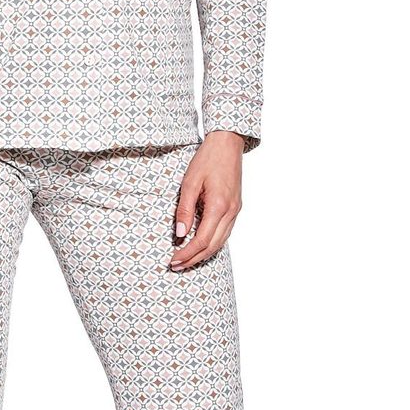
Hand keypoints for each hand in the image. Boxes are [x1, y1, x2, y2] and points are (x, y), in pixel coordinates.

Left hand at [169, 130, 245, 269]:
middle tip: (176, 266)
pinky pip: (225, 233)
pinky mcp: (235, 208)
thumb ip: (185, 210)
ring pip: (221, 242)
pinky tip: (201, 246)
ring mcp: (235, 211)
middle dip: (194, 259)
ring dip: (203, 254)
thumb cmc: (208, 159)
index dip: (187, 254)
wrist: (227, 144)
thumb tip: (180, 234)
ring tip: (186, 260)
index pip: (202, 240)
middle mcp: (231, 212)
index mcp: (219, 206)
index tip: (173, 260)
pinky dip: (212, 244)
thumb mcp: (190, 183)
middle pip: (213, 246)